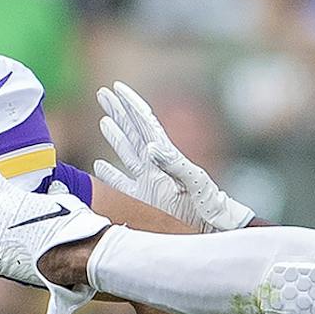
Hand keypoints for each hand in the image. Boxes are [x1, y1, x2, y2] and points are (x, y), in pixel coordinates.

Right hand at [93, 82, 253, 232]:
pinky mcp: (143, 199)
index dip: (130, 104)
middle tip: (103, 93)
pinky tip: (100, 165)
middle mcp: (155, 163)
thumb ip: (173, 163)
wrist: (214, 226)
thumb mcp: (195, 180)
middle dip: (118, 111)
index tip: (116, 87)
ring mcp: (148, 180)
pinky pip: (121, 183)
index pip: (145, 122)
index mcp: (167, 154)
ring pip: (126, 152)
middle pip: (133, 130)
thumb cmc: (210, 203)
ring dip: (115, 136)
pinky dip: (109, 174)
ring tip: (103, 120)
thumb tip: (150, 146)